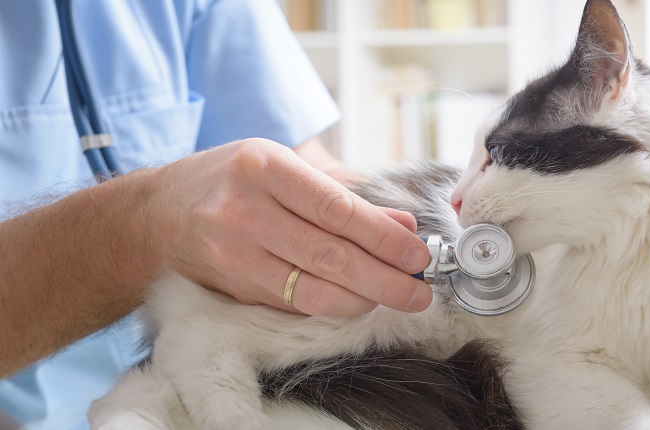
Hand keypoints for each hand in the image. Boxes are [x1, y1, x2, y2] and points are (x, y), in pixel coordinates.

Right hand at [147, 139, 432, 315]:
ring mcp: (234, 254)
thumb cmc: (230, 181)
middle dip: (384, 278)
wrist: (156, 215)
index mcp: (263, 167)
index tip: (417, 253)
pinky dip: (333, 305)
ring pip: (311, 289)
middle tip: (421, 291)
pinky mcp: (234, 286)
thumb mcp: (281, 165)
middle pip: (328, 254)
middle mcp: (245, 211)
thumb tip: (401, 223)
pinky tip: (360, 301)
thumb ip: (342, 193)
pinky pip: (293, 304)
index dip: (383, 236)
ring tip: (400, 299)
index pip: (336, 208)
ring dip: (364, 299)